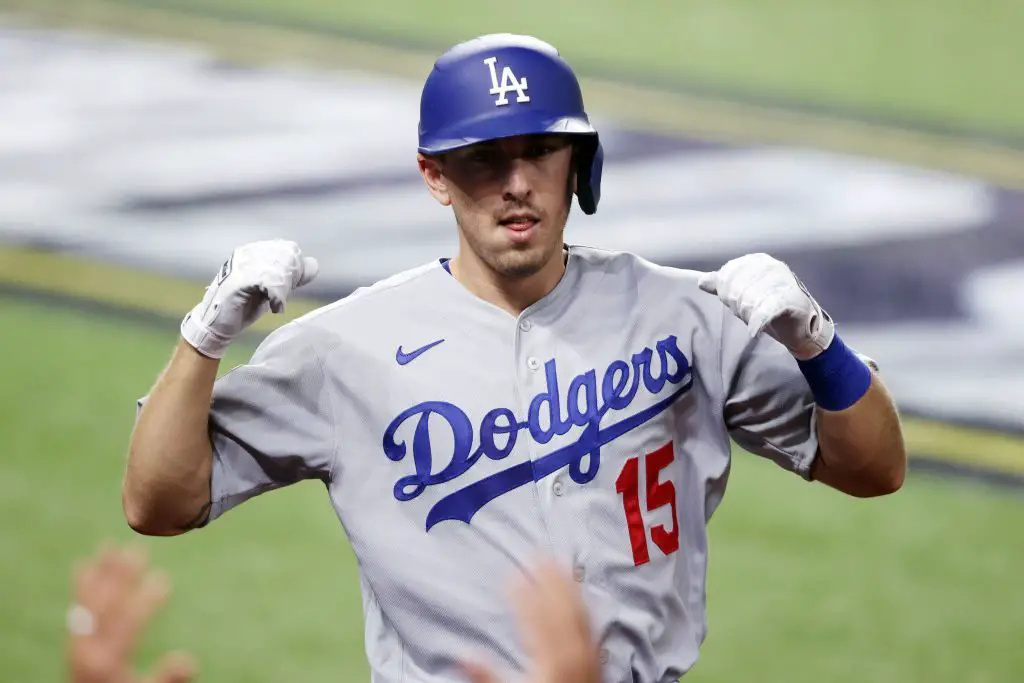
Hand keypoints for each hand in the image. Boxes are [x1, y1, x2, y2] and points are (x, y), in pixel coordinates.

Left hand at [68, 543, 195, 682]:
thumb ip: (169, 679)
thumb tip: (191, 661)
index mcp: (106, 662)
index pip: (125, 624)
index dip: (145, 601)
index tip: (163, 579)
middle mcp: (87, 649)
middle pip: (103, 607)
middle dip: (120, 577)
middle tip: (137, 550)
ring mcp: (78, 644)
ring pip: (88, 602)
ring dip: (101, 573)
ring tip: (110, 545)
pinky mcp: (75, 641)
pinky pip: (78, 607)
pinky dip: (82, 585)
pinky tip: (85, 564)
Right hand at [181, 239, 318, 358]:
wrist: (218, 325)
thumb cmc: (245, 306)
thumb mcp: (271, 288)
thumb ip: (289, 276)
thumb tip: (312, 264)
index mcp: (255, 251)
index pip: (288, 248)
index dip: (297, 267)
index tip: (294, 285)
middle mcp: (247, 254)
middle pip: (285, 256)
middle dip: (291, 278)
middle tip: (283, 295)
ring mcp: (240, 265)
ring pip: (277, 268)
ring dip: (283, 289)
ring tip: (278, 303)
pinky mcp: (237, 280)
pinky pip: (266, 281)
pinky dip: (276, 296)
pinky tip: (274, 308)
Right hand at [461, 558, 601, 682]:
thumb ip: (486, 676)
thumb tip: (461, 655)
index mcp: (549, 658)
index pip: (534, 616)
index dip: (521, 592)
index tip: (509, 573)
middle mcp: (572, 650)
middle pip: (560, 604)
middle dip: (548, 575)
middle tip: (536, 550)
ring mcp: (589, 652)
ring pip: (579, 607)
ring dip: (567, 581)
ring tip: (556, 559)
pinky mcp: (597, 657)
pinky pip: (591, 619)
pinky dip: (583, 599)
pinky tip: (578, 591)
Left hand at [698, 252, 833, 359]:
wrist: (802, 325)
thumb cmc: (769, 305)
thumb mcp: (743, 293)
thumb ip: (723, 285)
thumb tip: (701, 282)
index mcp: (757, 261)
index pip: (727, 275)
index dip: (726, 293)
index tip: (735, 303)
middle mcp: (771, 266)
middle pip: (736, 289)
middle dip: (737, 306)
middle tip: (748, 314)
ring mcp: (782, 280)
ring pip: (748, 300)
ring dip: (748, 315)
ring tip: (756, 319)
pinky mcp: (790, 299)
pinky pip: (765, 311)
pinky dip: (757, 323)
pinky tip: (753, 331)